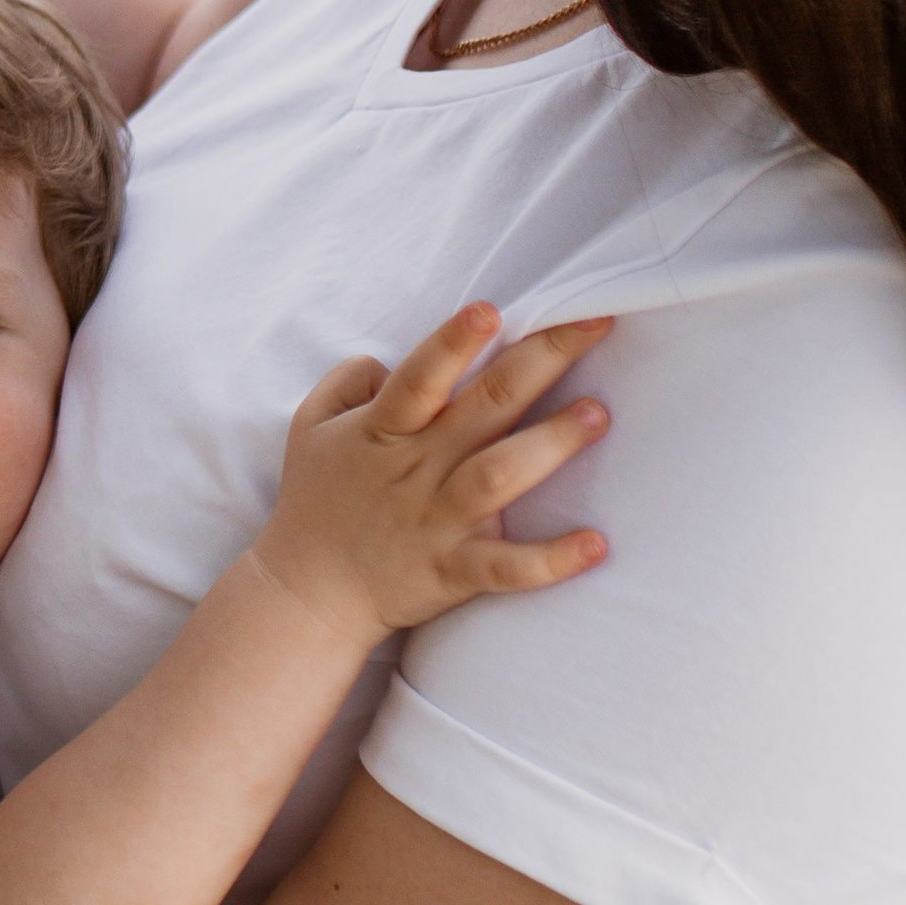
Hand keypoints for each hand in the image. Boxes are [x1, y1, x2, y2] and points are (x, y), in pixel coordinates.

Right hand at [253, 304, 611, 648]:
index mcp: (382, 430)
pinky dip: (550, 560)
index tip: (491, 311)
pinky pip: (507, 567)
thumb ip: (350, 381)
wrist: (307, 593)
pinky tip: (596, 545)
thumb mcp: (310, 426)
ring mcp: (438, 522)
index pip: (420, 377)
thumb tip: (389, 361)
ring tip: (598, 414)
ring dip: (551, 444)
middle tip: (594, 324)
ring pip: (500, 476)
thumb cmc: (315, 501)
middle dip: (542, 361)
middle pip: (484, 407)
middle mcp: (417, 469)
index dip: (453, 344)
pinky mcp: (455, 571)